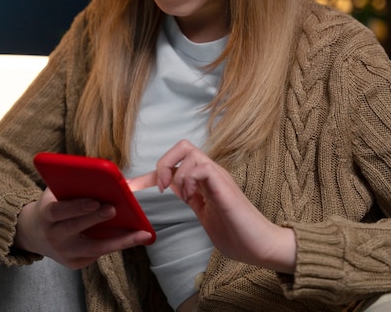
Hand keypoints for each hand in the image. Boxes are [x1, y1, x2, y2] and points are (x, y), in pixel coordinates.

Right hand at [14, 186, 152, 268]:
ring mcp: (64, 253)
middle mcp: (53, 236)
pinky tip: (133, 238)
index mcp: (46, 215)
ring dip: (118, 241)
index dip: (77, 207)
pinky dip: (115, 244)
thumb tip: (111, 178)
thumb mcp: (57, 191)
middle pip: (76, 228)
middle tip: (115, 209)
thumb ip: (76, 183)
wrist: (34, 233)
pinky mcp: (74, 263)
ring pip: (93, 248)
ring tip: (141, 234)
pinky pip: (96, 254)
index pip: (59, 211)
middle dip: (97, 219)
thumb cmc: (54, 203)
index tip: (95, 201)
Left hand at [129, 140, 295, 273]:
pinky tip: (191, 195)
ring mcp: (218, 176)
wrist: (261, 247)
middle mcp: (210, 173)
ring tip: (178, 194)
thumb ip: (193, 200)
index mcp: (204, 181)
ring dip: (175, 170)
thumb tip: (176, 191)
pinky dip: (189, 177)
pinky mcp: (224, 184)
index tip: (130, 187)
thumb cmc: (237, 235)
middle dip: (163, 162)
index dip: (150, 175)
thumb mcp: (205, 215)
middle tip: (159, 187)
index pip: (175, 167)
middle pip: (182, 146)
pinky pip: (201, 165)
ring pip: (189, 150)